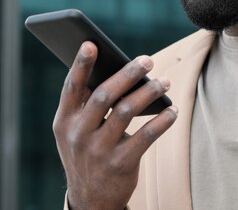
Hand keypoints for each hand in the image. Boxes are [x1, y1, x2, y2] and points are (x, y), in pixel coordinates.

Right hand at [52, 41, 177, 209]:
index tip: (91, 44)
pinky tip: (173, 110)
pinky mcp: (120, 164)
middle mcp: (78, 135)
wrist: (91, 200)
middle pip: (104, 95)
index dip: (80, 65)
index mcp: (64, 122)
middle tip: (147, 59)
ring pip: (127, 111)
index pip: (71, 88)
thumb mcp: (75, 132)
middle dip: (127, 74)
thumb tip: (117, 69)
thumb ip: (87, 105)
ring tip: (164, 81)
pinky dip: (162, 121)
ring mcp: (98, 151)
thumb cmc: (88, 152)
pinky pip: (146, 136)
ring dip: (149, 92)